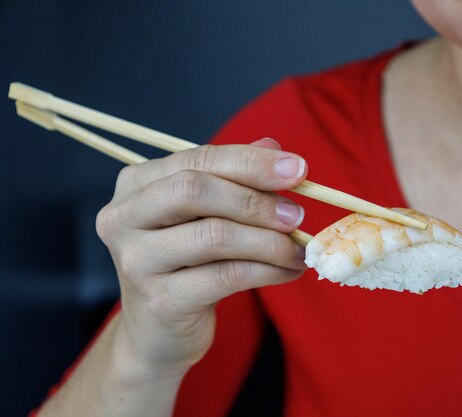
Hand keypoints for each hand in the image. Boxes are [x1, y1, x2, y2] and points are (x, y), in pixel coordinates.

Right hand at [96, 138, 306, 375]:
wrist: (159, 331)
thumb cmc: (187, 262)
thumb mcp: (206, 214)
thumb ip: (234, 177)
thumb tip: (275, 146)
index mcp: (136, 185)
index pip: (198, 159)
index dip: (251, 162)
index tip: (299, 169)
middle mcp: (124, 218)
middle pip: (195, 191)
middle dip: (255, 200)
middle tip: (296, 215)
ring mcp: (136, 261)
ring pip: (214, 236)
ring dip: (269, 241)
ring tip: (300, 248)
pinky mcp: (160, 301)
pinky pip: (226, 276)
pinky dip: (268, 270)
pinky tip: (289, 270)